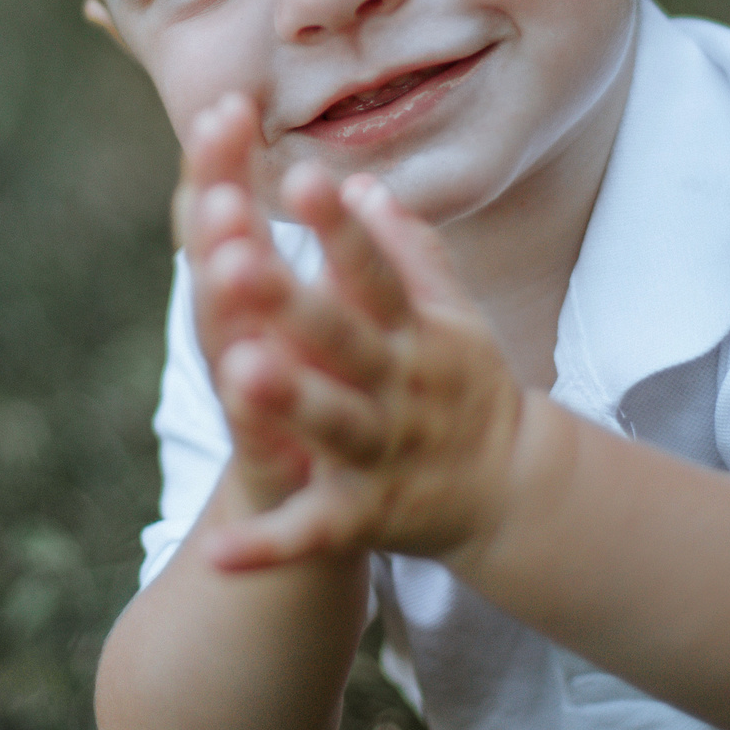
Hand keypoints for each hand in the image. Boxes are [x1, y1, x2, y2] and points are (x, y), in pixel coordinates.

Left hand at [188, 136, 528, 571]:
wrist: (511, 494)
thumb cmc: (464, 388)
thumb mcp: (451, 317)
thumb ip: (408, 253)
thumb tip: (365, 183)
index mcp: (414, 333)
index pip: (376, 272)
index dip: (342, 230)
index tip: (305, 177)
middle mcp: (399, 387)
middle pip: (345, 340)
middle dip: (294, 303)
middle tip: (238, 260)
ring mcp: (383, 453)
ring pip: (333, 425)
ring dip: (290, 401)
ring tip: (239, 370)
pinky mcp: (365, 517)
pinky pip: (313, 533)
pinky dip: (269, 547)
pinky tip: (218, 552)